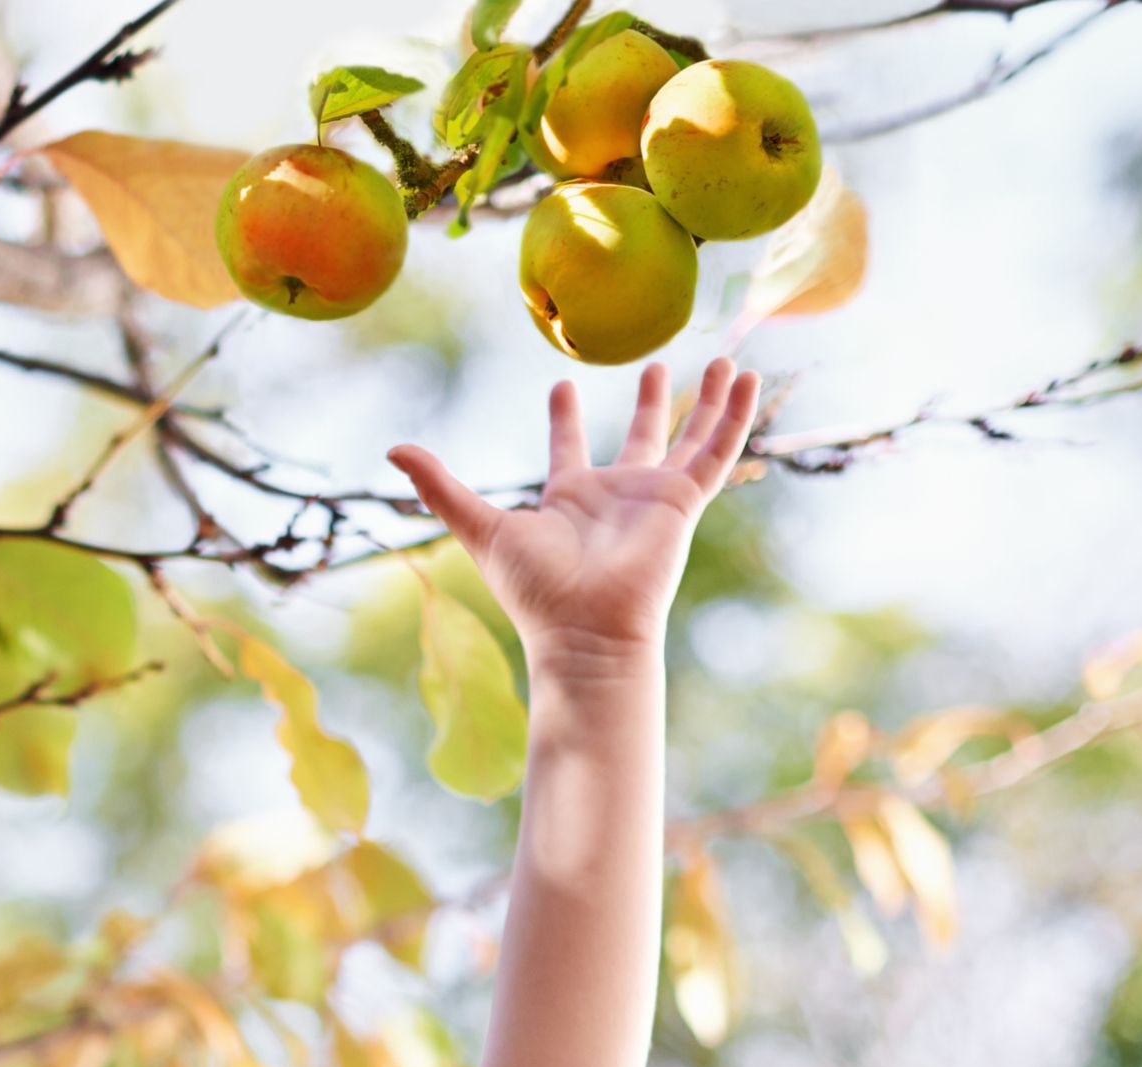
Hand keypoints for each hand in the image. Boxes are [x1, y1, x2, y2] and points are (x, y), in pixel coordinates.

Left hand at [387, 360, 760, 659]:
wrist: (585, 630)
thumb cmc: (534, 590)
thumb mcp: (480, 526)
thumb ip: (439, 486)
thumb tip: (392, 448)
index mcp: (569, 499)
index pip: (569, 449)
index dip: (566, 418)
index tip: (563, 386)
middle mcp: (615, 496)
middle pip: (639, 439)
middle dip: (649, 404)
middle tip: (654, 363)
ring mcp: (653, 498)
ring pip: (688, 437)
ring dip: (706, 401)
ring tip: (727, 361)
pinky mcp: (683, 502)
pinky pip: (717, 450)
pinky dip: (735, 415)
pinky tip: (749, 378)